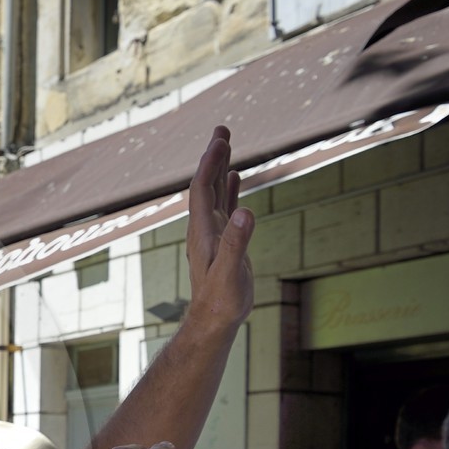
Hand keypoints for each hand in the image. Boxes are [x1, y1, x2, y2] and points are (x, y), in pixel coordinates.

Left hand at [185, 127, 254, 331]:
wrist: (214, 320)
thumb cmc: (221, 300)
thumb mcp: (230, 273)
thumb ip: (237, 243)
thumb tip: (245, 212)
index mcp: (204, 231)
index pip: (203, 190)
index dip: (210, 164)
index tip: (220, 141)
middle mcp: (205, 228)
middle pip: (206, 185)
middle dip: (213, 157)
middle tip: (221, 129)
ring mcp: (214, 233)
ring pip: (215, 193)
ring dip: (219, 168)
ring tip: (225, 143)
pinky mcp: (224, 240)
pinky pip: (225, 207)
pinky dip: (229, 189)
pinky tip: (234, 176)